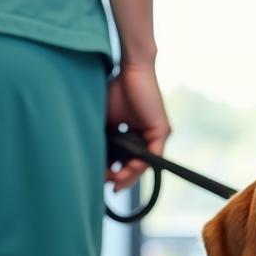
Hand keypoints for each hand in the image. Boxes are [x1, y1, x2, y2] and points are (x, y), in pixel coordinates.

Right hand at [105, 61, 170, 192]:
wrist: (130, 69)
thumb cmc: (116, 89)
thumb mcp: (106, 120)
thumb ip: (104, 139)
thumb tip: (93, 160)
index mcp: (136, 134)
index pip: (128, 160)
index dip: (118, 173)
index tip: (105, 181)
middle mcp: (149, 136)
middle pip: (138, 165)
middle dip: (124, 178)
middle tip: (111, 186)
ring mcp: (157, 134)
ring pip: (146, 163)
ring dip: (131, 174)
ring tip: (116, 181)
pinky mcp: (162, 130)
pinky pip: (154, 154)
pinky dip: (141, 164)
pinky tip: (128, 170)